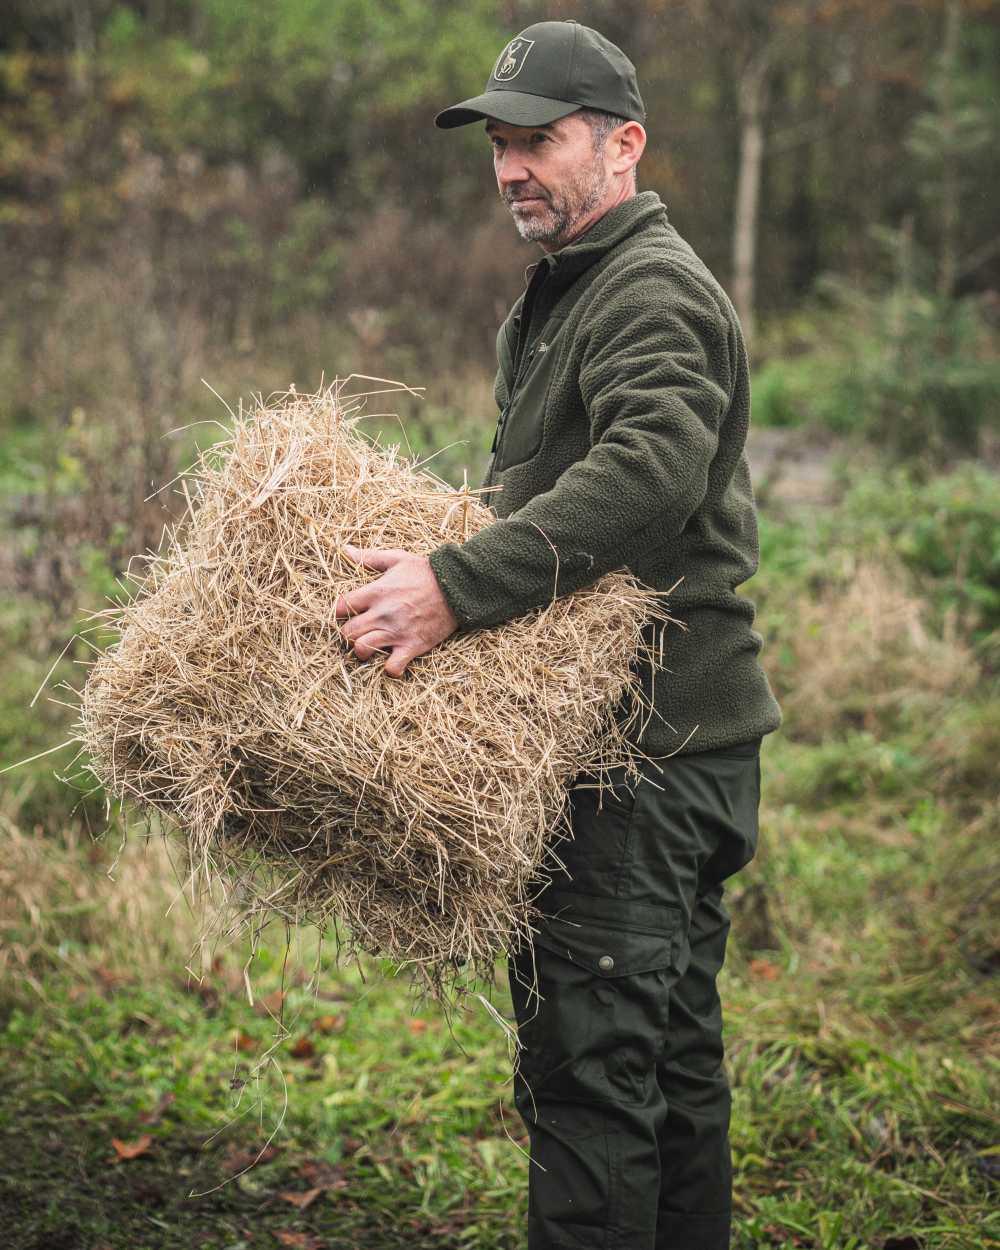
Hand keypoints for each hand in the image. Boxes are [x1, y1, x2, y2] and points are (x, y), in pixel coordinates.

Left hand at [334, 544, 458, 677]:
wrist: (457, 587)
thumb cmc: (426, 572)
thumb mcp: (397, 559)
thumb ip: (369, 557)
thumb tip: (345, 551)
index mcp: (376, 592)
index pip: (341, 606)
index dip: (340, 611)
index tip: (347, 612)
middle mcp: (382, 614)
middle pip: (348, 632)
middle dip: (348, 633)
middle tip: (358, 631)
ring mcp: (397, 632)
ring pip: (362, 649)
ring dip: (362, 650)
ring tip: (370, 646)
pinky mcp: (413, 646)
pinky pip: (392, 666)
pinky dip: (390, 668)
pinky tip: (393, 660)